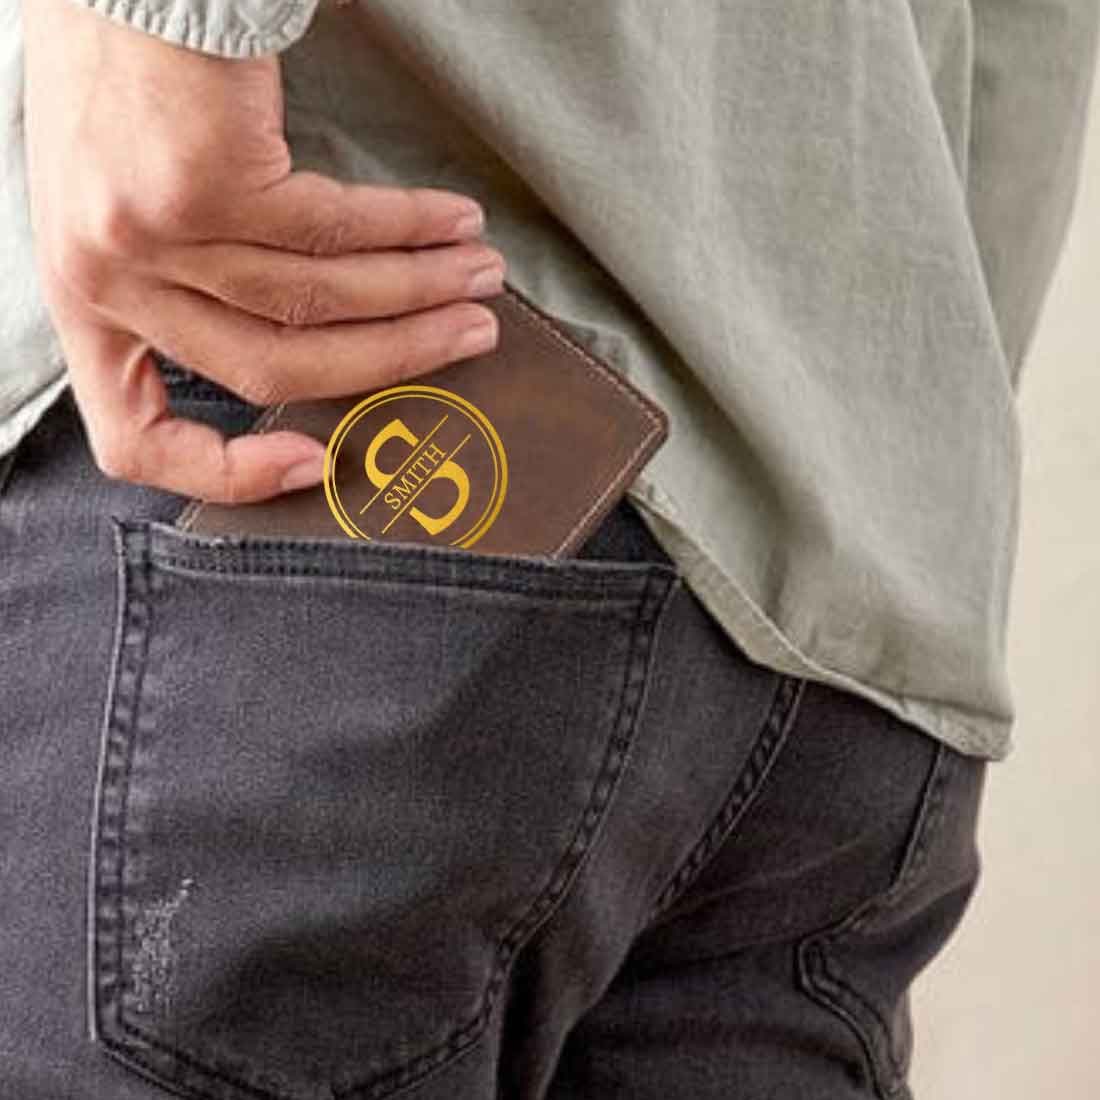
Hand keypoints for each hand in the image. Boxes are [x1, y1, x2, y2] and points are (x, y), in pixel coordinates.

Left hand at [20, 0, 505, 501]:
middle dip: (390, 360)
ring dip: (417, 291)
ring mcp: (149, 235)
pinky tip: (450, 224)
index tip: (313, 461)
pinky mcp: (201, 184)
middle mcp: (106, 279)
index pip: (136, 436)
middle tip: (464, 337)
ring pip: (317, 302)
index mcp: (87, 304)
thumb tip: (319, 344)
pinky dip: (407, 232)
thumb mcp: (138, 214)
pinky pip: (335, 233)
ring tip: (476, 275)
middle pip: (273, 369)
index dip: (227, 475)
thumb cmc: (128, 82)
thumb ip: (199, 291)